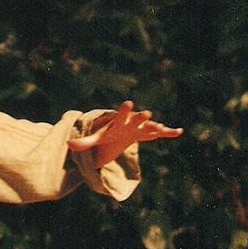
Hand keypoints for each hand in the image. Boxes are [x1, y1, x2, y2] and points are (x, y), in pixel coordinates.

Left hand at [66, 101, 181, 167]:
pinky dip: (169, 132)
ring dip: (156, 128)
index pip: (120, 115)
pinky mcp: (148, 133)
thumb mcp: (95, 139)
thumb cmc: (107, 134)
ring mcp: (141, 127)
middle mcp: (132, 122)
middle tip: (147, 114)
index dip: (124, 110)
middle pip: (137, 119)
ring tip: (162, 129)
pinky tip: (179, 132)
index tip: (128, 103)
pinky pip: (160, 133)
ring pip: (149, 127)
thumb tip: (68, 145)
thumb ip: (83, 142)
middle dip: (142, 117)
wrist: (119, 132)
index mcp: (119, 121)